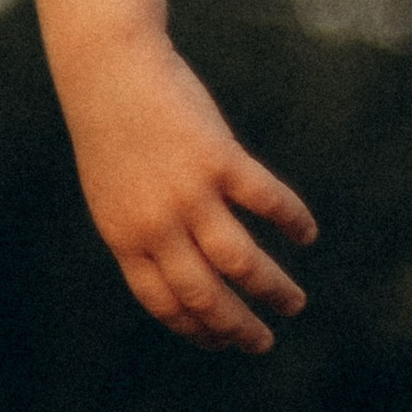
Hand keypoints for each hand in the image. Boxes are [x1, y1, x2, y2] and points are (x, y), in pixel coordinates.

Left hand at [57, 27, 314, 353]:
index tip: (222, 342)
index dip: (197, 329)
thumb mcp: (111, 193)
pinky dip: (292, 220)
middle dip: (238, 328)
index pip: (164, 302)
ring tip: (294, 303)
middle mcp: (155, 222)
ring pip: (240, 262)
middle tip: (263, 342)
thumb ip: (139, 233)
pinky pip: (266, 201)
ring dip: (272, 289)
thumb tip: (176, 272)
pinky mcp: (218, 158)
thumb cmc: (110, 132)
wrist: (106, 69)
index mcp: (124, 235)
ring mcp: (188, 192)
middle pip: (204, 295)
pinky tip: (305, 233)